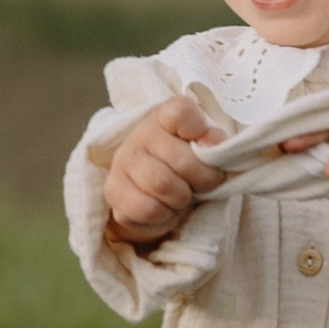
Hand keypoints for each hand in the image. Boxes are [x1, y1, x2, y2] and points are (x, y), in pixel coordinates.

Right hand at [102, 95, 227, 246]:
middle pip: (181, 161)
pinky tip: (165, 207)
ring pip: (162, 185)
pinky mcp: (113, 191)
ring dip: (182, 199)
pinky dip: (164, 215)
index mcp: (165, 116)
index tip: (207, 144)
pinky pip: (147, 209)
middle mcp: (140, 134)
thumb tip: (215, 144)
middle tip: (205, 185)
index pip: (180, 112)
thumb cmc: (185, 163)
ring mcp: (122, 161)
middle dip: (203, 181)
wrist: (154, 190)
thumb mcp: (205, 148)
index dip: (197, 128)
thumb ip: (214, 141)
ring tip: (182, 195)